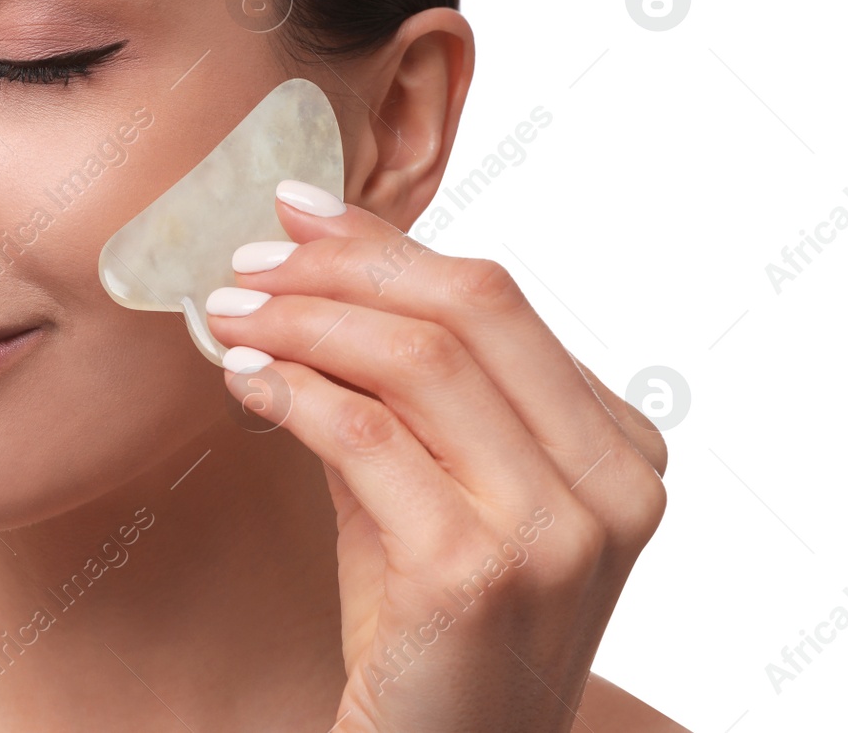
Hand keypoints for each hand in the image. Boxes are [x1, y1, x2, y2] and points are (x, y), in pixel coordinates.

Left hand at [204, 180, 667, 732]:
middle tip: (249, 260)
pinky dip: (295, 394)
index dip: (386, 245)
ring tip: (230, 315)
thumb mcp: (434, 493)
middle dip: (342, 268)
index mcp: (618, 448)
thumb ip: (400, 396)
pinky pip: (370, 440)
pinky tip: (244, 382)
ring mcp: (555, 531)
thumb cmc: (431, 632)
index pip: (496, 300)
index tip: (297, 215)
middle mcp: (611, 483)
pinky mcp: (477, 573)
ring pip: (419, 363)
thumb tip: (304, 275)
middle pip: (469, 308)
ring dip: (304, 323)